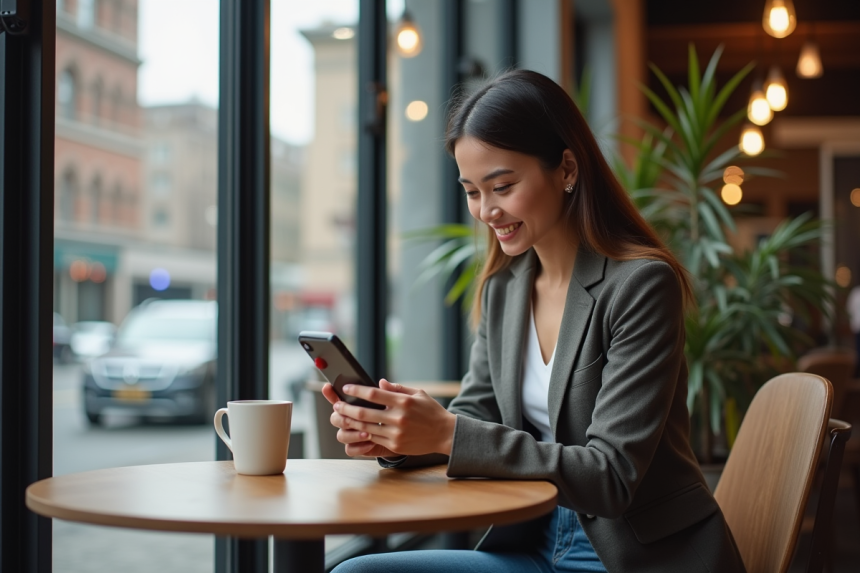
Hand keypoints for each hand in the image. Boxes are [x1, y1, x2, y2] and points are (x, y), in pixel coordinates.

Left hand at [323, 380, 455, 457]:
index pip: (374, 394)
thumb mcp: (419, 394)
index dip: (357, 390)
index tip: (346, 388)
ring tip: (340, 416)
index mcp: (403, 402)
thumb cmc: (432, 411)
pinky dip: (362, 434)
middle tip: (336, 404)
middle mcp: (398, 417)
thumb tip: (380, 383)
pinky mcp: (396, 445)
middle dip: (347, 408)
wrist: (445, 434)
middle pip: (364, 412)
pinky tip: (354, 429)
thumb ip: (398, 389)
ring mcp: (396, 433)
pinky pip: (374, 439)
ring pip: (366, 428)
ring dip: (350, 422)